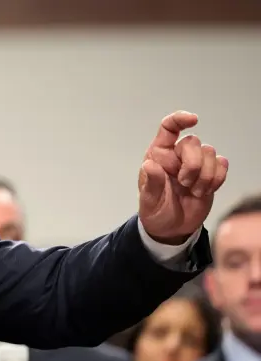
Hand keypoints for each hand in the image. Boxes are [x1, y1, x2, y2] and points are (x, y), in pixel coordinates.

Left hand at [138, 111, 228, 244]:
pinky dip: (217, 180)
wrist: (172, 228)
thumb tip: (150, 164)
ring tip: (193, 191)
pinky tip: (204, 191)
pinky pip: (222, 166)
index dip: (180, 119)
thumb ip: (152, 183)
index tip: (194, 120)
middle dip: (193, 165)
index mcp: (158, 156)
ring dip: (205, 176)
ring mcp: (195, 164)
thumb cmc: (155, 211)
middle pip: (194, 143)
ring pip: (210, 154)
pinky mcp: (210, 174)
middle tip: (184, 184)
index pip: (168, 128)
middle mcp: (177, 156)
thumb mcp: (149, 201)